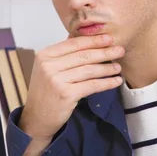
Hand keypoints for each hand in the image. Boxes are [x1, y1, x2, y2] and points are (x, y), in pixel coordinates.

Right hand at [19, 34, 123, 155]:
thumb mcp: (48, 68)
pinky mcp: (66, 94)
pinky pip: (92, 85)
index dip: (93, 40)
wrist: (36, 118)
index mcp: (45, 55)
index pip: (73, 43)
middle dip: (104, 52)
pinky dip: (106, 83)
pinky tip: (115, 81)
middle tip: (120, 50)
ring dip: (107, 68)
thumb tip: (86, 39)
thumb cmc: (45, 91)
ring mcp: (56, 80)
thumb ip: (63, 54)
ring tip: (118, 67)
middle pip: (83, 56)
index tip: (108, 38)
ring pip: (89, 70)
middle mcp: (49, 65)